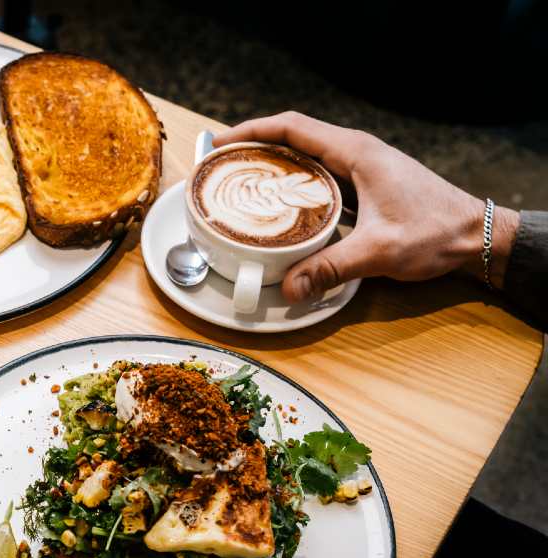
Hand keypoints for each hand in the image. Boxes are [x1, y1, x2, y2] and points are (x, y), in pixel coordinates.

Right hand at [214, 112, 518, 300]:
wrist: (478, 235)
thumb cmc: (437, 232)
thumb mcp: (379, 251)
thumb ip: (331, 268)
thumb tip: (289, 288)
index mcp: (355, 152)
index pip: (292, 127)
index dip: (251, 131)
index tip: (221, 143)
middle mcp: (356, 151)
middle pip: (292, 136)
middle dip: (253, 147)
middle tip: (220, 166)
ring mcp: (361, 166)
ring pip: (305, 154)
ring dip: (272, 163)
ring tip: (241, 182)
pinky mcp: (365, 183)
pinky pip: (319, 173)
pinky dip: (292, 181)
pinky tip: (278, 204)